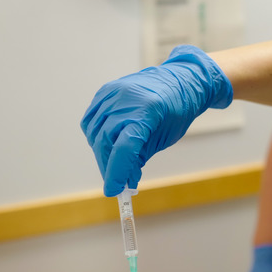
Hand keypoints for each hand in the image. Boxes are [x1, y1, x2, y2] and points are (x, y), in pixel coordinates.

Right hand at [81, 46, 232, 195]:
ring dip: (102, 153)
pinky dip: (97, 136)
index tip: (113, 191)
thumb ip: (140, 156)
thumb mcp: (164, 138)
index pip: (124, 147)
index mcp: (148, 111)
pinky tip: (108, 145)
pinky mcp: (105, 91)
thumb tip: (123, 178)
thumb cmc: (177, 111)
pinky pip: (92, 120)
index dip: (116, 172)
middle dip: (109, 166)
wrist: (180, 80)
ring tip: (115, 163)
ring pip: (95, 132)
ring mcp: (113, 93)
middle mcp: (126, 99)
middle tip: (117, 182)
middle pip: (106, 141)